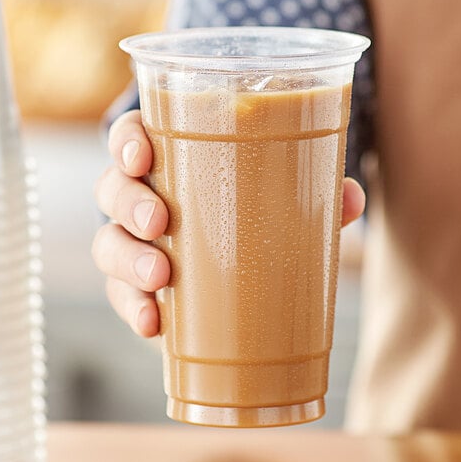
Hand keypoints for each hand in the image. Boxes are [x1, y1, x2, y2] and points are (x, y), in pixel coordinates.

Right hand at [92, 110, 365, 337]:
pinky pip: (123, 296)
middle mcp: (143, 199)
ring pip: (108, 244)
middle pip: (112, 190)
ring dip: (127, 259)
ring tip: (161, 276)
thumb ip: (311, 189)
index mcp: (170, 162)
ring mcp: (136, 245)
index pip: (130, 139)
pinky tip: (153, 323)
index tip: (143, 156)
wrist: (233, 257)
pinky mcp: (141, 288)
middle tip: (160, 220)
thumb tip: (351, 198)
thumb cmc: (250, 207)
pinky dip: (134, 308)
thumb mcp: (279, 192)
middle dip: (128, 203)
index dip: (127, 143)